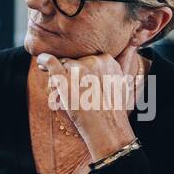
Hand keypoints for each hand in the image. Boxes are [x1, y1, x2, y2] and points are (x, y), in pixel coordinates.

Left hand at [36, 44, 141, 160]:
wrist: (107, 128)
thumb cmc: (114, 109)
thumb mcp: (125, 80)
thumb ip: (126, 59)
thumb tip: (132, 45)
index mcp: (107, 59)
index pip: (87, 57)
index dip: (83, 67)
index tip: (83, 80)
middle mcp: (93, 61)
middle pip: (74, 60)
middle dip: (72, 72)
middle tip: (77, 91)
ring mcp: (78, 69)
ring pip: (63, 64)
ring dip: (61, 75)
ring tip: (67, 94)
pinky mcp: (64, 79)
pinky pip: (50, 62)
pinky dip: (43, 60)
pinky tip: (41, 61)